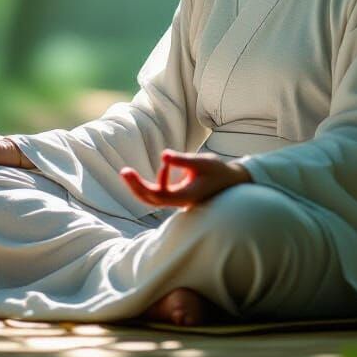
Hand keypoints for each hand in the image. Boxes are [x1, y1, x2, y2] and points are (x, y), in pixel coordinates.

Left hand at [119, 150, 251, 210]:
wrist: (232, 181)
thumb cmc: (218, 170)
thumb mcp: (202, 161)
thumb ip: (183, 160)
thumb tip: (164, 155)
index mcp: (186, 196)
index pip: (158, 195)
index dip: (141, 185)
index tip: (129, 172)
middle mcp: (181, 202)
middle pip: (152, 200)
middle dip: (136, 187)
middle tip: (123, 172)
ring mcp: (179, 201)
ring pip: (154, 199)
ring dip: (140, 187)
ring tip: (128, 173)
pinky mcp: (179, 197)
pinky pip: (161, 193)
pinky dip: (156, 182)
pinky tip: (165, 166)